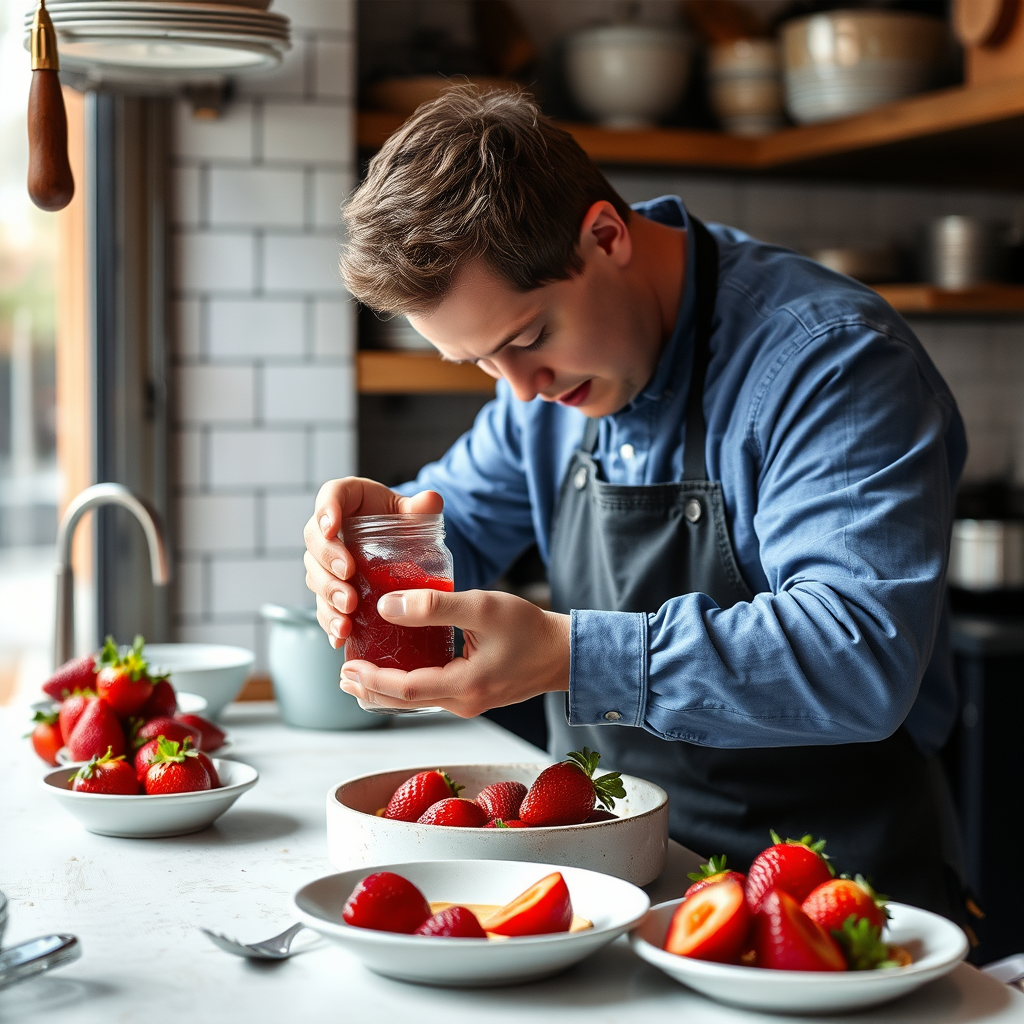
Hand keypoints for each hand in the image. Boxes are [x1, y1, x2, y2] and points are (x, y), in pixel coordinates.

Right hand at [303, 477, 442, 649]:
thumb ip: (422, 508)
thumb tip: (432, 500)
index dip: (325, 510)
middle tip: (348, 577)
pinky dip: (329, 621)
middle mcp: (329, 529)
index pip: (330, 496)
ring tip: (347, 612)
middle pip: (315, 541)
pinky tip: (340, 635)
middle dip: (328, 561)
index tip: (332, 527)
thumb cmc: (401, 520)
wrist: (400, 545)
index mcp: (348, 500)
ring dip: (328, 596)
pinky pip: (322, 605)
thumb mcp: (412, 512)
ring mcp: (326, 561)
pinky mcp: (330, 588)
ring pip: (315, 576)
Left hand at [340, 589, 569, 716]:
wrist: (565, 653)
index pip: (403, 690)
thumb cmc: (531, 628)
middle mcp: (462, 703)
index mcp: (464, 686)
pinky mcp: (473, 696)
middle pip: (402, 703)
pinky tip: (397, 669)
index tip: (347, 665)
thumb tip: (388, 606)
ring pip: (415, 702)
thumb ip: (434, 606)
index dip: (370, 678)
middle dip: (369, 689)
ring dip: (385, 689)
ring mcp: (468, 703)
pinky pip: (430, 695)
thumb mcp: (482, 607)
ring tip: (360, 673)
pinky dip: (406, 685)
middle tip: (342, 674)